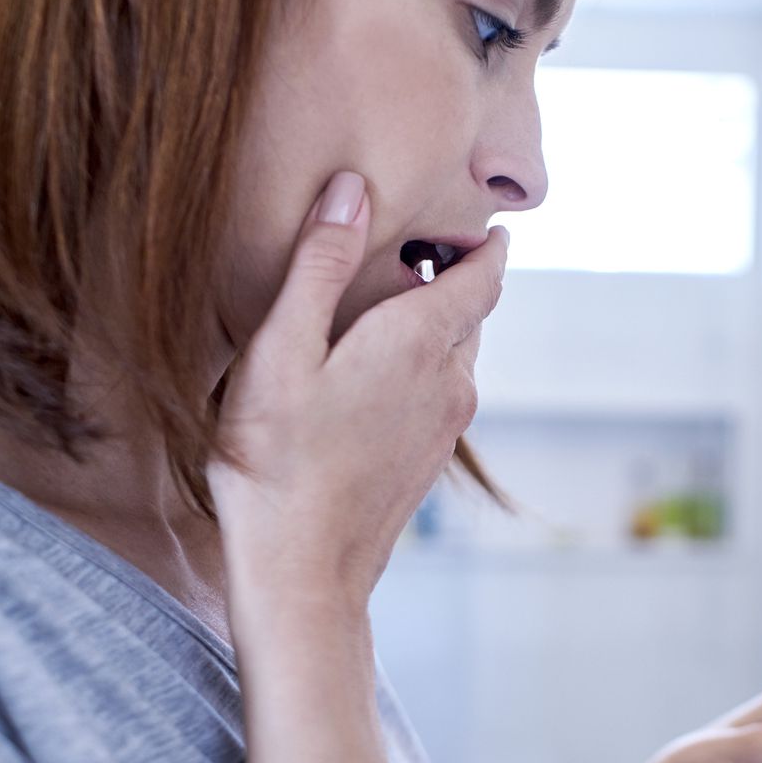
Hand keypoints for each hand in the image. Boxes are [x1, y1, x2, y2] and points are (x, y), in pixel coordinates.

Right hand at [208, 171, 505, 607]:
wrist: (302, 573)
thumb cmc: (275, 460)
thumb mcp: (280, 349)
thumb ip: (318, 265)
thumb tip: (353, 189)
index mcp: (419, 343)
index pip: (483, 276)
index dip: (485, 243)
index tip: (482, 220)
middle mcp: (450, 382)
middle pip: (471, 313)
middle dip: (454, 278)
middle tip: (418, 250)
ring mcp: (445, 427)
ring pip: (456, 356)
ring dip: (435, 326)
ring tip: (387, 308)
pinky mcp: (429, 460)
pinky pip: (442, 394)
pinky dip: (424, 368)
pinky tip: (374, 376)